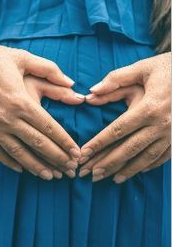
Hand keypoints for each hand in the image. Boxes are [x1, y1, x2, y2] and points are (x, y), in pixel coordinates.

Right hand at [0, 41, 83, 176]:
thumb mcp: (24, 59)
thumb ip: (50, 70)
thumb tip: (72, 84)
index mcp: (20, 101)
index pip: (48, 127)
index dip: (65, 142)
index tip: (76, 153)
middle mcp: (6, 118)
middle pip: (37, 144)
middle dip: (57, 158)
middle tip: (71, 169)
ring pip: (18, 153)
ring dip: (36, 166)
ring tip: (51, 176)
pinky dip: (10, 162)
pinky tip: (22, 168)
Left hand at [79, 53, 170, 182]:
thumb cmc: (167, 68)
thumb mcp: (142, 68)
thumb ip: (115, 80)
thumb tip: (91, 93)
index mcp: (149, 107)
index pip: (117, 130)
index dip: (98, 143)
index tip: (82, 153)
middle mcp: (161, 123)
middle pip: (130, 148)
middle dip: (109, 163)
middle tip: (91, 173)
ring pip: (147, 157)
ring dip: (128, 170)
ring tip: (111, 178)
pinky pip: (164, 156)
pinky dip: (149, 165)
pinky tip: (137, 171)